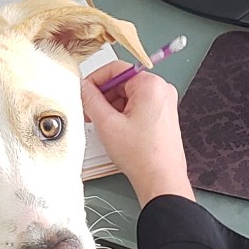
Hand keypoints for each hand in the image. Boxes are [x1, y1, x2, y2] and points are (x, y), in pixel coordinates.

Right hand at [80, 66, 192, 206]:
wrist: (161, 179)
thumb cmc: (143, 155)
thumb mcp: (107, 124)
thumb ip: (91, 100)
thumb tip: (84, 87)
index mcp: (151, 85)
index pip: (117, 69)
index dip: (96, 79)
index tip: (84, 91)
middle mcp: (161, 90)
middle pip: (123, 82)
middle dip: (104, 95)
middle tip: (89, 111)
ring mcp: (164, 103)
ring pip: (129, 95)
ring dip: (112, 106)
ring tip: (102, 124)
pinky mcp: (163, 115)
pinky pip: (138, 105)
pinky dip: (123, 113)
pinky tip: (115, 128)